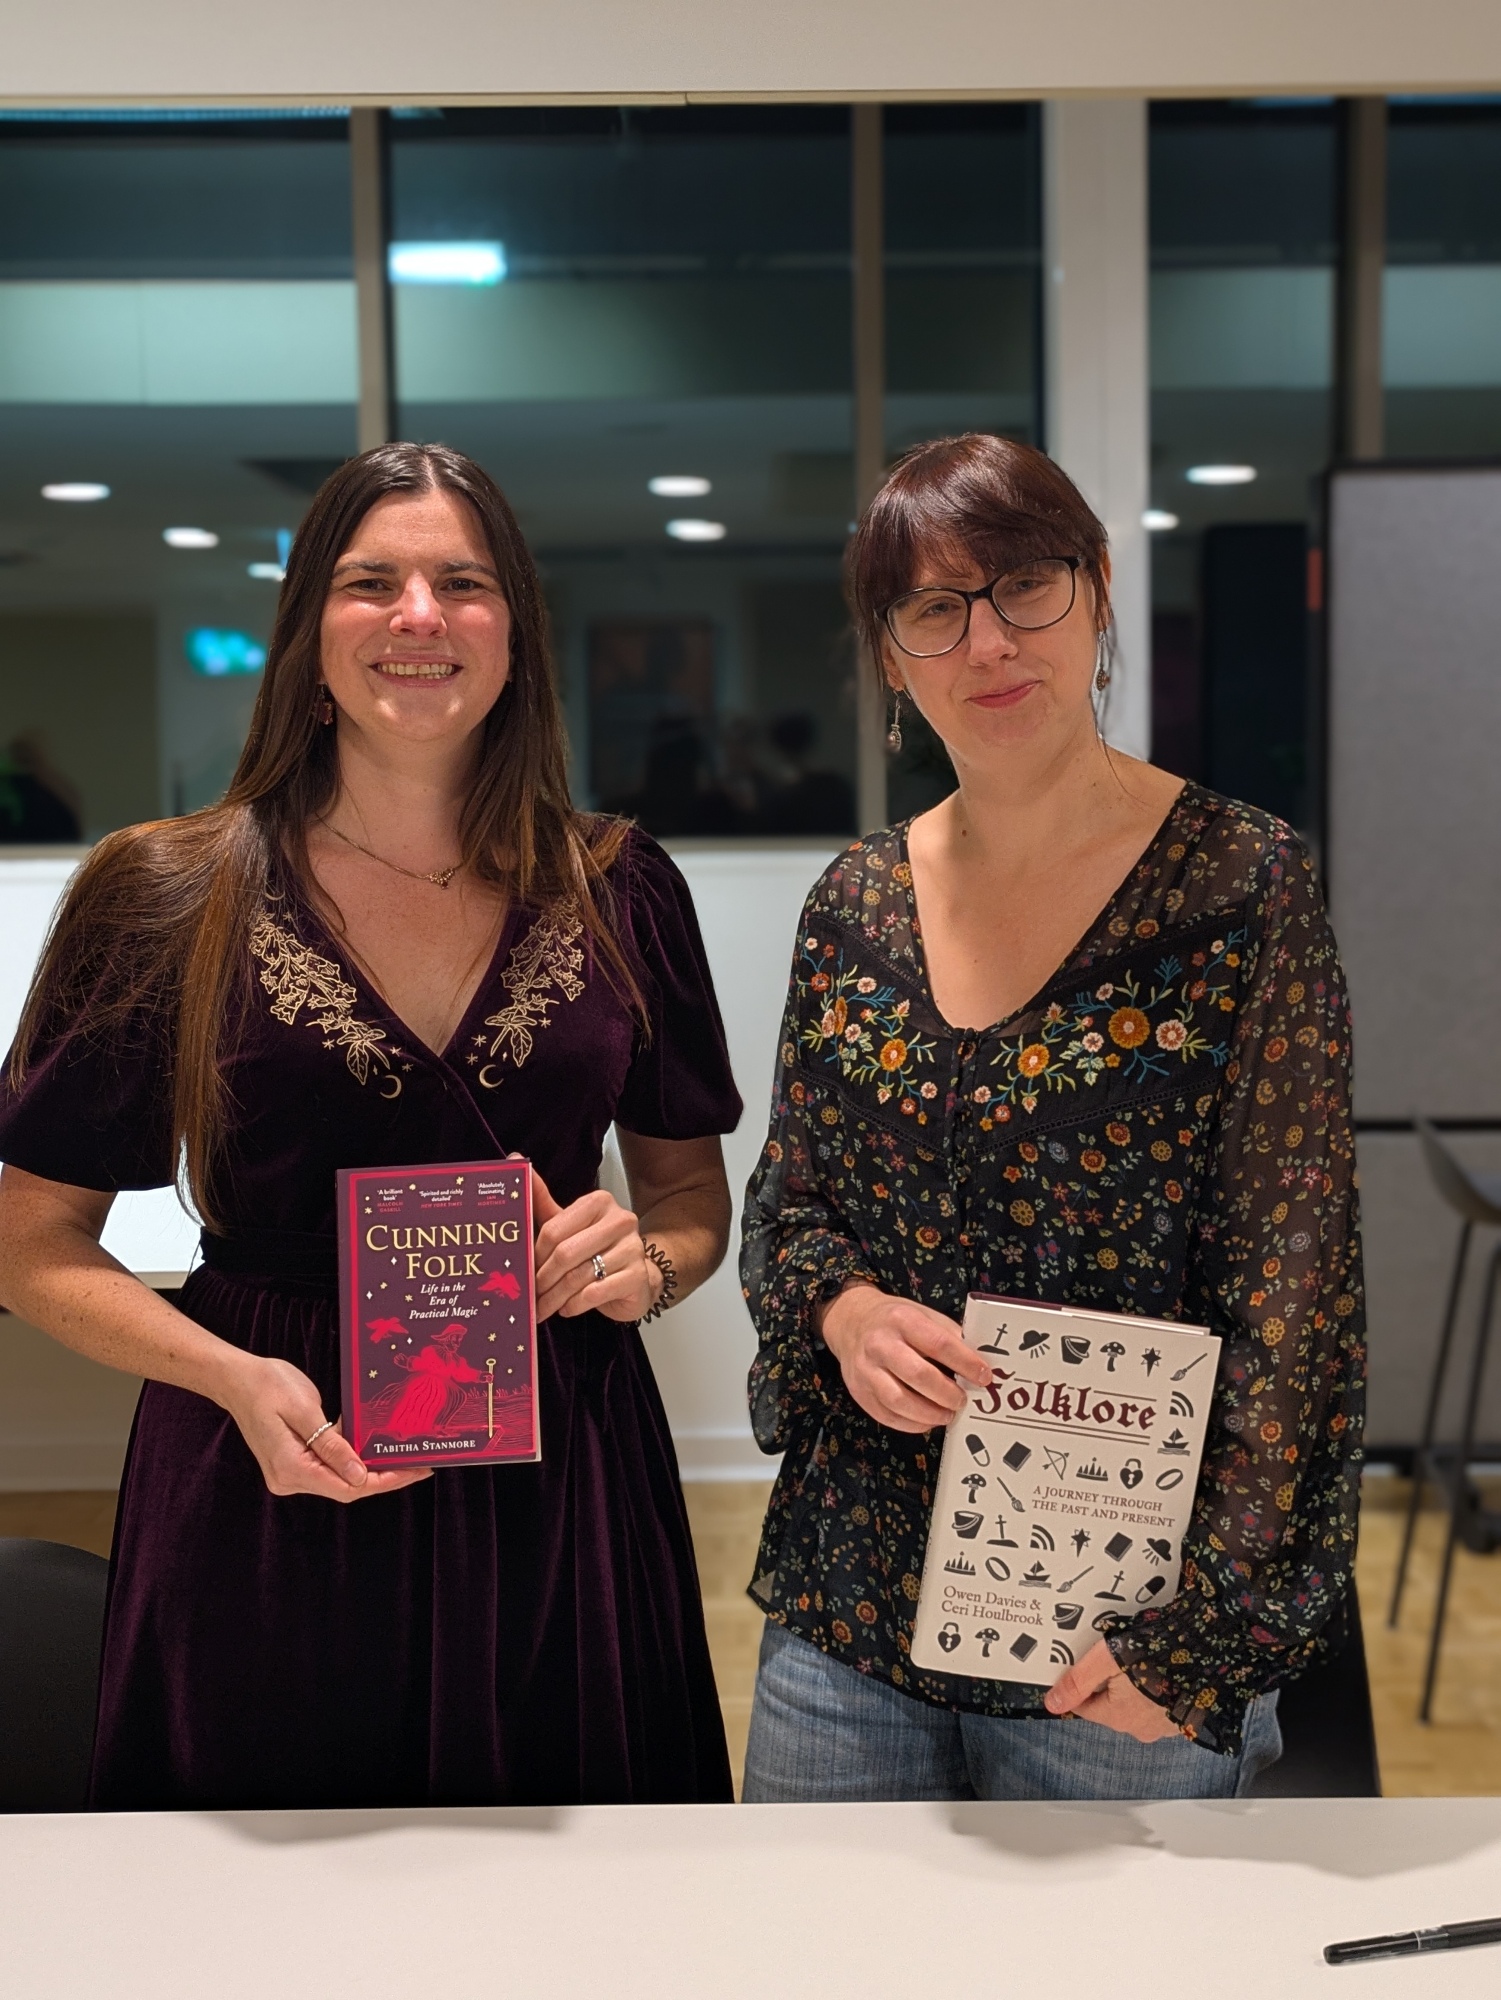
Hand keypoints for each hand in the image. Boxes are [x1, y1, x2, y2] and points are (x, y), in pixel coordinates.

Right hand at [219, 1352, 432, 1503]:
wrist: (237, 1379)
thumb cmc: (267, 1386)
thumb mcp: (305, 1410)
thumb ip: (332, 1445)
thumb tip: (359, 1475)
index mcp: (291, 1468)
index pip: (347, 1487)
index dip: (384, 1482)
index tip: (413, 1471)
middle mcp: (288, 1479)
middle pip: (345, 1486)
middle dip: (382, 1476)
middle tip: (417, 1463)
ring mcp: (288, 1473)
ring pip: (338, 1478)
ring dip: (368, 1468)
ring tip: (401, 1456)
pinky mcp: (291, 1462)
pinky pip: (327, 1466)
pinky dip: (350, 1458)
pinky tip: (371, 1446)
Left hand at [531, 1168, 656, 1322]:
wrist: (635, 1278)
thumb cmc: (596, 1249)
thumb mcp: (568, 1224)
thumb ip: (541, 1199)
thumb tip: (514, 1159)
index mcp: (598, 1202)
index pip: (554, 1228)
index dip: (535, 1254)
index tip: (525, 1270)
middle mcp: (620, 1221)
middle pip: (565, 1253)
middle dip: (543, 1278)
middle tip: (531, 1293)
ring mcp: (632, 1248)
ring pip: (579, 1276)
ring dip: (555, 1296)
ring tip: (543, 1306)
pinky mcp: (638, 1276)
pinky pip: (595, 1293)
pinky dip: (574, 1305)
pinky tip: (568, 1307)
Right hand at [819, 1282, 991, 1432]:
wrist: (850, 1321)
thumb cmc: (894, 1320)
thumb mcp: (922, 1314)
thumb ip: (948, 1335)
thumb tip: (978, 1364)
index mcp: (902, 1319)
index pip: (939, 1344)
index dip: (966, 1364)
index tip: (984, 1377)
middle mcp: (880, 1343)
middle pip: (919, 1375)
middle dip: (948, 1394)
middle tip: (963, 1400)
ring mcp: (866, 1369)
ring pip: (900, 1401)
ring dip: (930, 1414)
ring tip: (947, 1414)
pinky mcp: (859, 1391)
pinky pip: (887, 1416)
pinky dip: (911, 1424)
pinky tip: (927, 1420)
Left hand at [1044, 1639, 1180, 1741]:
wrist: (1207, 1652)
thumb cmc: (1157, 1654)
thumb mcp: (1106, 1660)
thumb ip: (1077, 1682)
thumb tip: (1051, 1703)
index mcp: (1118, 1717)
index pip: (1083, 1707)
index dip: (1079, 1684)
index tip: (1084, 1664)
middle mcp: (1141, 1729)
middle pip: (1109, 1705)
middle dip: (1107, 1682)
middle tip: (1115, 1655)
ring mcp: (1164, 1725)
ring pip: (1135, 1704)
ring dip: (1133, 1686)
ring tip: (1140, 1657)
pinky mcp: (1183, 1716)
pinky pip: (1158, 1703)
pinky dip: (1155, 1689)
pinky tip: (1159, 1668)